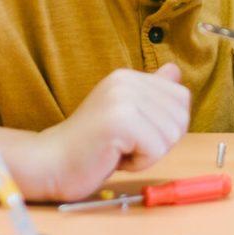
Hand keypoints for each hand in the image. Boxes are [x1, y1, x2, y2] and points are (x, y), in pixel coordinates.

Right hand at [28, 64, 190, 201]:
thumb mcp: (124, 114)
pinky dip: (139, 163)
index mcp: (128, 77)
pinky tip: (114, 157)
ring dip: (148, 154)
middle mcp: (126, 81)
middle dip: (159, 141)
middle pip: (181, 117)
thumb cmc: (90, 146)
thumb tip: (175, 71)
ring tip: (118, 150)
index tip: (134, 133)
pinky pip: (156, 150)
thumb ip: (150, 94)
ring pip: (171, 135)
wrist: (52, 163)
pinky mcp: (120, 121)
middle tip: (125, 144)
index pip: (181, 97)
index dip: (166, 126)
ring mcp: (122, 98)